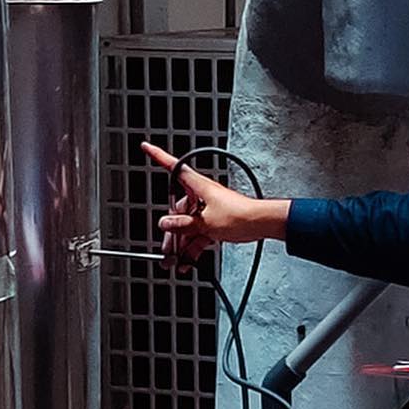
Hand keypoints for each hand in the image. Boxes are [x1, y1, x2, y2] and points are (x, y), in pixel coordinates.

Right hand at [140, 142, 289, 267]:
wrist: (262, 224)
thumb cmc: (241, 216)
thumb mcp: (205, 223)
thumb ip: (183, 225)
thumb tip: (166, 224)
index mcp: (198, 186)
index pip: (173, 167)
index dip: (158, 156)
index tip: (146, 147)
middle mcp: (202, 195)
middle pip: (178, 210)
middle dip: (172, 232)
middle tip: (166, 250)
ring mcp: (209, 209)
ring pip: (188, 226)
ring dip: (182, 244)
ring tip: (175, 261)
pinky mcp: (216, 221)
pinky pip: (199, 233)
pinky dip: (193, 246)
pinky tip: (187, 260)